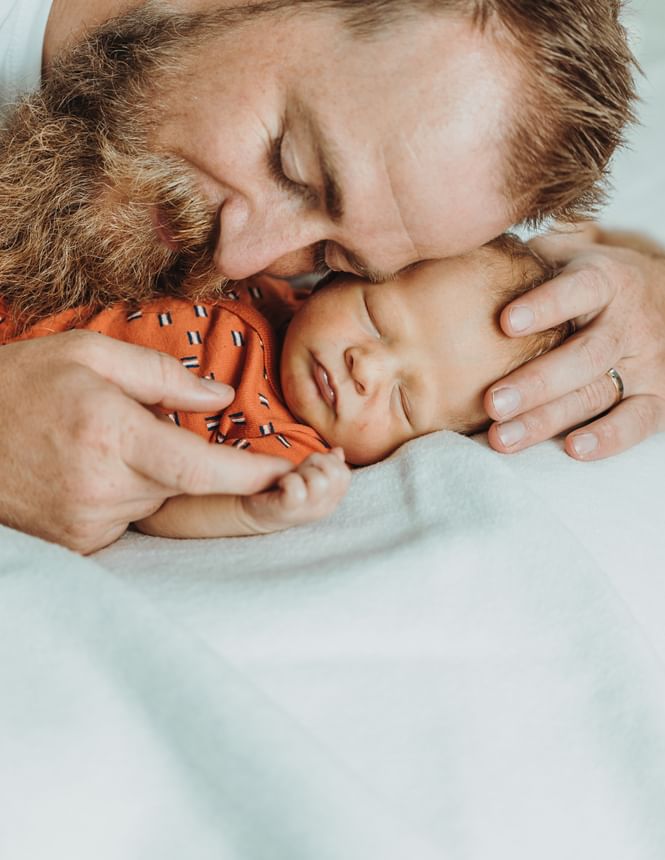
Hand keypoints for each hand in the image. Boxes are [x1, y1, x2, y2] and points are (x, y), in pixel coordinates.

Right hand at [0, 331, 292, 552]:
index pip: (203, 467)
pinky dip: (127, 492)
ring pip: (158, 498)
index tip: (294, 476)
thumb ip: (161, 375)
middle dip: (188, 456)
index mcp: (110, 434)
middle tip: (146, 428)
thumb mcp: (87, 353)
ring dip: (153, 472)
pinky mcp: (78, 543)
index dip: (254, 475)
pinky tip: (89, 467)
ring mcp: (87, 522)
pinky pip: (129, 516)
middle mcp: (103, 487)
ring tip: (102, 442)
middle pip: (185, 482)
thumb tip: (220, 400)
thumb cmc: (18, 385)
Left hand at [239, 449, 350, 533]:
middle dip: (318, 462)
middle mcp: (325, 507)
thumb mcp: (309, 477)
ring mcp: (308, 510)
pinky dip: (288, 480)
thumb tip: (338, 451)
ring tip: (291, 477)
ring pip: (320, 481)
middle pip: (336, 474)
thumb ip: (326, 466)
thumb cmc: (285, 492)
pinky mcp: (289, 508)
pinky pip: (298, 490)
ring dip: (303, 471)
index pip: (344, 474)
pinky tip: (281, 484)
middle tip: (300, 469)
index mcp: (332, 499)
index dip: (328, 461)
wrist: (256, 513)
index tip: (311, 465)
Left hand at [484, 227, 664, 459]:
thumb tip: (460, 247)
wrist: (663, 300)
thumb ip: (528, 259)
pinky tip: (573, 450)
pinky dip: (608, 438)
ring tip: (504, 437)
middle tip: (492, 403)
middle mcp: (628, 322)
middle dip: (536, 382)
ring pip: (598, 393)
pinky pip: (638, 422)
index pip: (579, 290)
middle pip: (584, 355)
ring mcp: (646, 362)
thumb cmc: (588, 284)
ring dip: (549, 419)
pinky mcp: (657, 397)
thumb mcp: (568, 258)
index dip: (545, 306)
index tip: (505, 323)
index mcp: (606, 280)